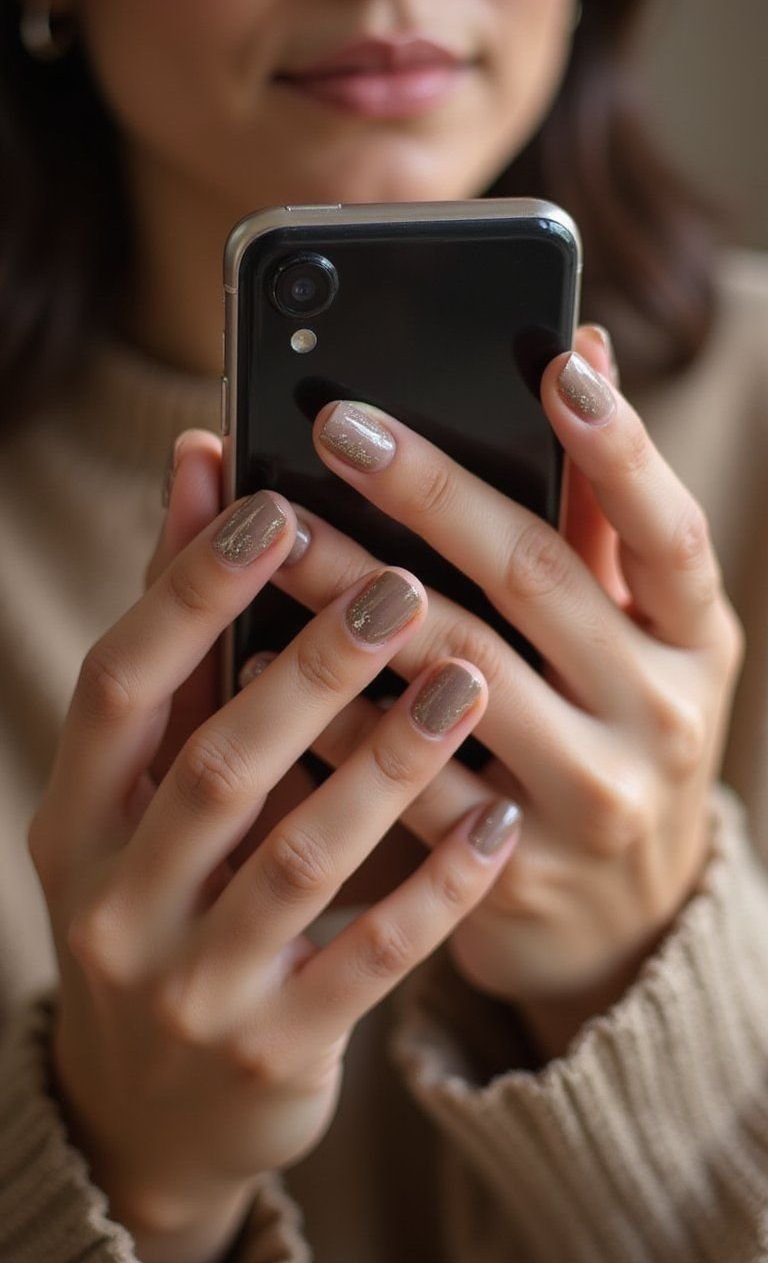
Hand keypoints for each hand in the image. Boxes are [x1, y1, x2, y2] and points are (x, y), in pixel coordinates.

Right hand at [28, 476, 518, 1262]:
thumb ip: (181, 636)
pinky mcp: (274, 1050)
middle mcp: (115, 900)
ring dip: (387, 761)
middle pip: (219, 765)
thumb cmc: (160, 898)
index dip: (191, 591)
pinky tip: (495, 816)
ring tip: (467, 677)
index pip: (122, 684)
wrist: (149, 1107)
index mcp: (77, 815)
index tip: (274, 505)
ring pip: (300, 858)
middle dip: (312, 668)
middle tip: (403, 585)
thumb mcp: (141, 787)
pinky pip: (369, 959)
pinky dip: (435, 886)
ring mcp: (191, 987)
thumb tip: (198, 462)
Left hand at [269, 327, 743, 1058]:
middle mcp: (659, 715)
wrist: (623, 923)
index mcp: (694, 640)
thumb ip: (603, 508)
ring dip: (354, 594)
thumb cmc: (619, 735)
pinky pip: (406, 777)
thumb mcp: (642, 635)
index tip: (553, 364)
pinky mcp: (514, 870)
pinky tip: (262, 661)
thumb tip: (583, 350)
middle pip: (536, 582)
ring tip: (273, 533)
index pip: (667, 530)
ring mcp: (592, 799)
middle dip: (430, 494)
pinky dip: (333, 714)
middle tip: (336, 426)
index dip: (619, 445)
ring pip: (455, 674)